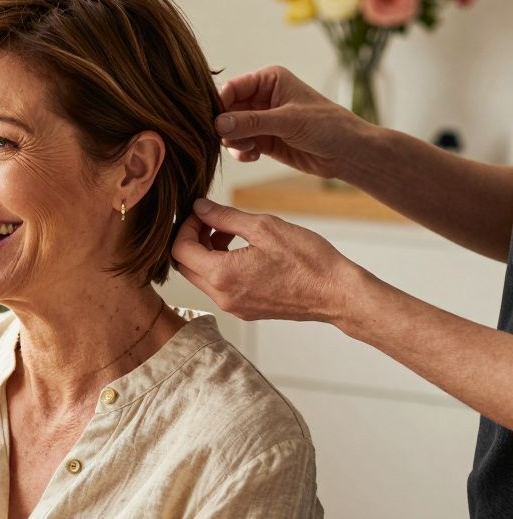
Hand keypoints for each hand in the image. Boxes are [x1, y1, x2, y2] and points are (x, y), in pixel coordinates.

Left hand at [171, 198, 363, 323]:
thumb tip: (199, 207)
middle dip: (192, 240)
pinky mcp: (245, 310)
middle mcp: (222, 297)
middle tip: (212, 221)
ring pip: (200, 277)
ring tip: (229, 233)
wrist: (337, 293)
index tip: (201, 213)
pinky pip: (218, 287)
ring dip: (206, 253)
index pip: (180, 250)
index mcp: (222, 275)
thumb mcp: (265, 227)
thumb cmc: (307, 260)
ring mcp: (233, 307)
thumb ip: (225, 216)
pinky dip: (219, 266)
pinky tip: (241, 250)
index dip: (185, 227)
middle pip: (184, 266)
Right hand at [217, 66, 370, 180]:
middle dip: (226, 126)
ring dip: (234, 141)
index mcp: (269, 80)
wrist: (347, 152)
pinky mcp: (263, 139)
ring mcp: (261, 120)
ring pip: (230, 129)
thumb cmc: (327, 126)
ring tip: (250, 149)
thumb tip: (218, 123)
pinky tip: (254, 156)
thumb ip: (251, 122)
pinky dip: (241, 151)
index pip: (232, 88)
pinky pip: (239, 144)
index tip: (216, 123)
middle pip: (226, 110)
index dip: (220, 104)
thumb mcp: (288, 121)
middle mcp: (262, 97)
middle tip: (234, 140)